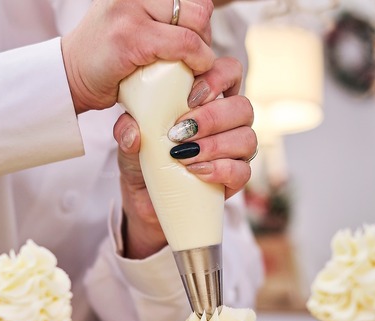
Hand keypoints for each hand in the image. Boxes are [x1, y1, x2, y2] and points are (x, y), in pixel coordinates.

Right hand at [61, 0, 215, 113]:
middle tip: (191, 56)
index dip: (200, 20)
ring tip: (187, 64)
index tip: (192, 39)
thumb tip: (202, 19)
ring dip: (201, 49)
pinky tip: (192, 70)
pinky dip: (197, 60)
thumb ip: (158, 14)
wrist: (70, 75)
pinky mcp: (131, 35)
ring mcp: (130, 10)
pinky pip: (184, 44)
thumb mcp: (133, 19)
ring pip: (196, 21)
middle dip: (204, 34)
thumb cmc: (107, 55)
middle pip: (199, 6)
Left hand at [113, 56, 255, 258]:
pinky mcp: (235, 178)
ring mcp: (236, 150)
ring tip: (183, 156)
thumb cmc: (145, 155)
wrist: (147, 194)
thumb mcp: (129, 138)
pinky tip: (195, 172)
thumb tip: (133, 131)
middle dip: (212, 118)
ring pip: (247, 139)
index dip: (217, 79)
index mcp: (207, 99)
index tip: (189, 97)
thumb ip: (127, 129)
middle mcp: (228, 121)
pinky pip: (242, 171)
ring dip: (214, 146)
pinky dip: (219, 170)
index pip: (230, 72)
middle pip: (243, 107)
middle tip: (180, 132)